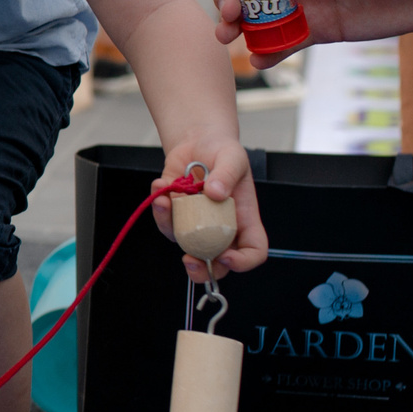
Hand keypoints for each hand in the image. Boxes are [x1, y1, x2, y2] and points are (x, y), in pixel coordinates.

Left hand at [148, 144, 267, 279]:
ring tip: (165, 200)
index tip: (227, 255)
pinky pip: (166, 221)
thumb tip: (215, 192)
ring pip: (184, 243)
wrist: (199, 141)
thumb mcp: (233, 157)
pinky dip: (160, 207)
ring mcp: (196, 223)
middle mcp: (220, 227)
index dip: (243, 261)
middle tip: (189, 260)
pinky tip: (161, 186)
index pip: (253, 251)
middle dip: (201, 269)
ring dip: (170, 226)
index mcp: (244, 219)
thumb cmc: (223, 153)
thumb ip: (227, 174)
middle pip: (215, 262)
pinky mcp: (176, 215)